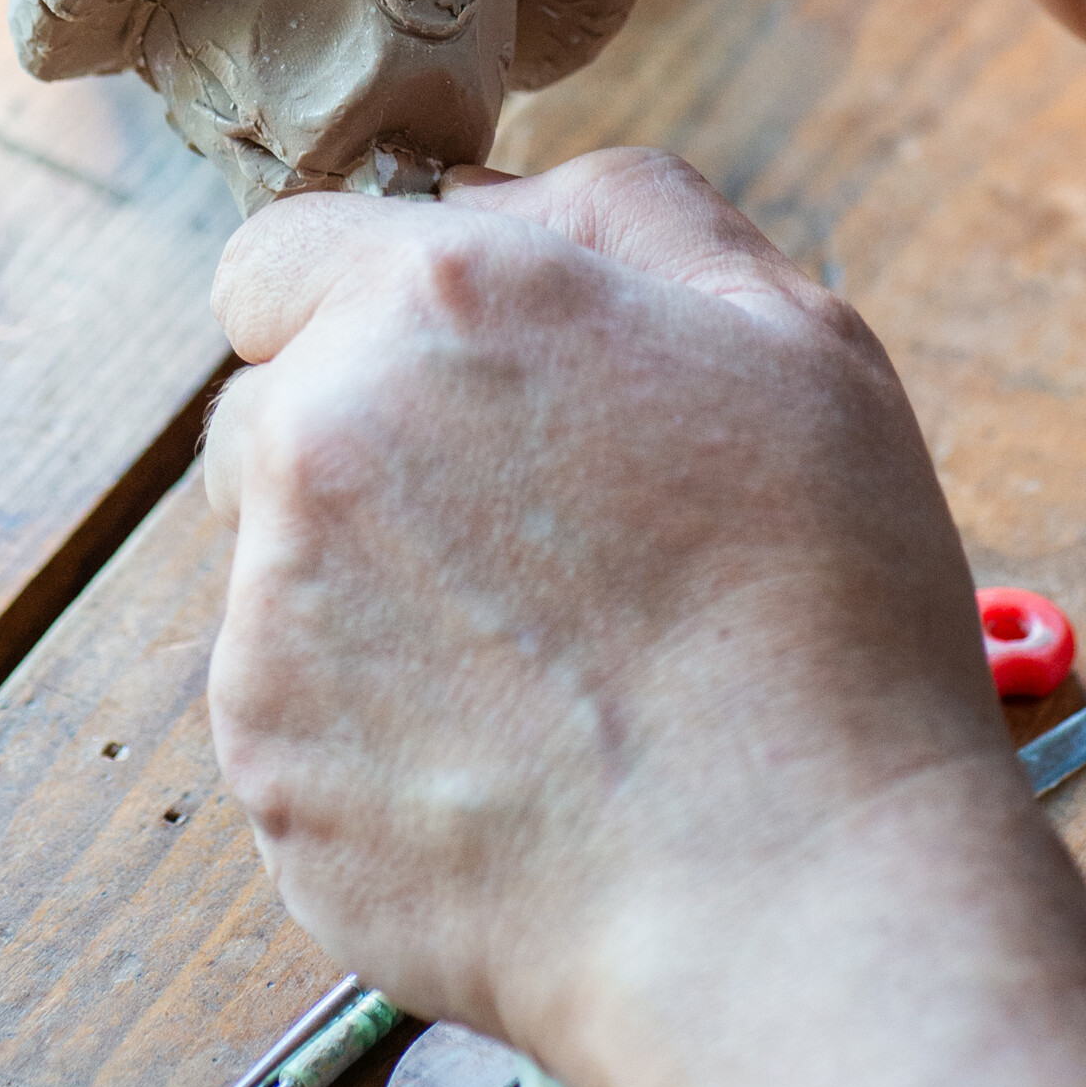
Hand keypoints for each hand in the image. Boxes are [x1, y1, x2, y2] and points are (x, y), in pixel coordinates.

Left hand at [204, 151, 1085, 1086]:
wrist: (797, 892)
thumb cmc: (822, 606)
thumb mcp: (790, 332)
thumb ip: (621, 212)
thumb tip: (488, 194)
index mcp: (438, 304)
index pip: (275, 253)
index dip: (348, 299)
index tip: (428, 366)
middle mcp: (324, 432)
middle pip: (263, 401)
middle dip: (352, 432)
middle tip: (509, 518)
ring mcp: (273, 605)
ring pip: (263, 545)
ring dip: (352, 566)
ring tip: (520, 643)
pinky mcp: (263, 758)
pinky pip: (278, 690)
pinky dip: (358, 704)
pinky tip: (498, 740)